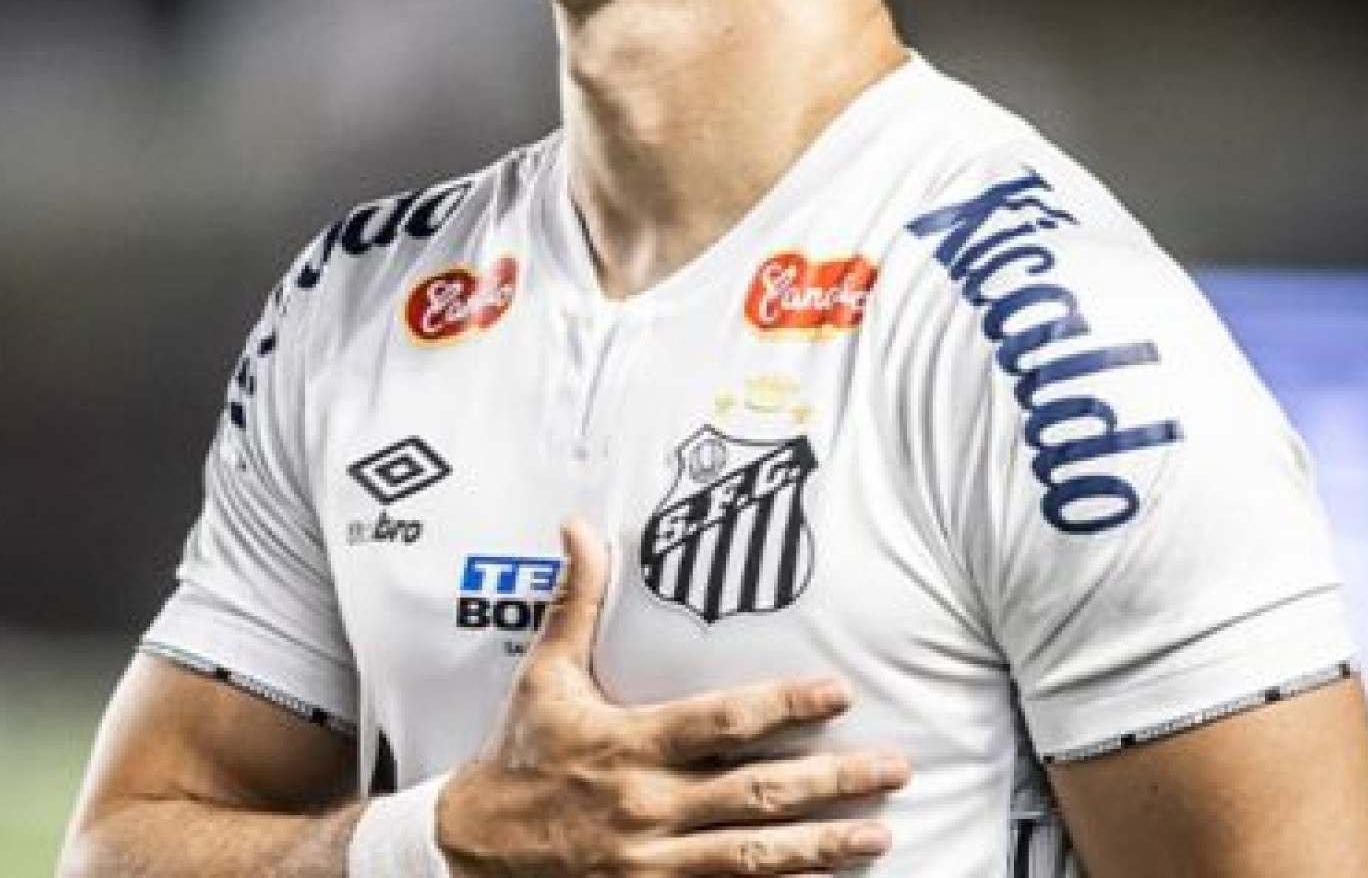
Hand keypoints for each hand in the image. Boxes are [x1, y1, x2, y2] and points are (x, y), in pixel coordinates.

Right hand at [435, 518, 907, 875]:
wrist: (471, 849)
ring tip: (880, 836)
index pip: (720, 722)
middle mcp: (646, 806)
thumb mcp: (542, 673)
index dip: (783, 706)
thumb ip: (576, 600)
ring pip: (754, 857)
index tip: (840, 693)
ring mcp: (652, 862)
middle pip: (756, 795)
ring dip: (823, 846)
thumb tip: (578, 524)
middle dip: (832, 783)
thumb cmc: (520, 752)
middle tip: (896, 770)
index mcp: (627, 744)